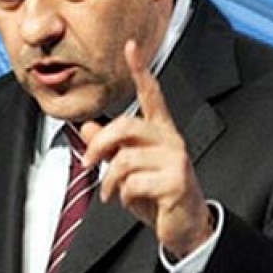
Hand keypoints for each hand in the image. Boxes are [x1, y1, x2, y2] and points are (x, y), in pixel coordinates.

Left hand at [80, 40, 212, 258]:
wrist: (185, 227)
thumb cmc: (156, 195)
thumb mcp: (128, 169)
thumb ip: (110, 147)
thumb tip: (88, 125)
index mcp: (160, 132)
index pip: (151, 94)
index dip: (140, 69)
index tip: (130, 45)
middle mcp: (170, 139)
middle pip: (125, 126)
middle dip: (99, 145)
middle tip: (88, 163)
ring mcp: (176, 158)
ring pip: (125, 158)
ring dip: (109, 181)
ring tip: (110, 193)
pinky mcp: (177, 180)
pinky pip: (134, 182)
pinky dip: (123, 195)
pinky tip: (131, 202)